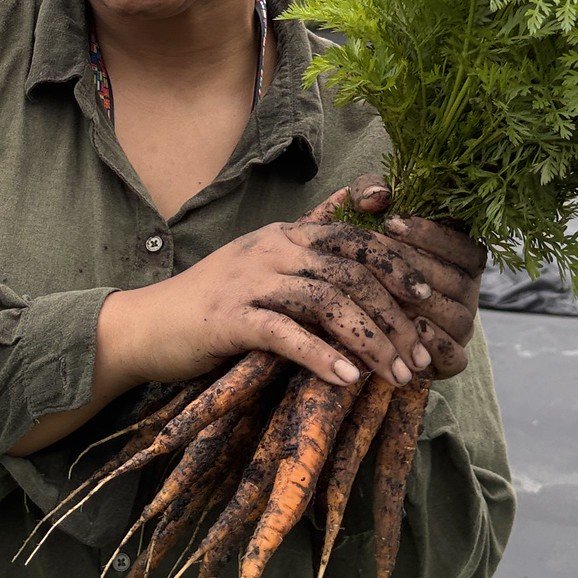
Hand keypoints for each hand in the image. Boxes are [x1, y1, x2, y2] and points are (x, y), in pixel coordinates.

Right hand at [100, 174, 484, 393]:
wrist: (148, 326)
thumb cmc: (215, 299)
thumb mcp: (266, 258)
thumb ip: (314, 234)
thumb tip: (366, 198)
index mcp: (287, 234)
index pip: (357, 239)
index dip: (398, 268)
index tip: (428, 301)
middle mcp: (272, 248)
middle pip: (351, 274)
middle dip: (394, 318)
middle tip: (421, 357)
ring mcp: (249, 281)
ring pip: (327, 303)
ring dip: (370, 342)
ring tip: (396, 376)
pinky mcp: (229, 318)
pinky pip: (285, 334)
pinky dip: (320, 356)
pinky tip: (346, 379)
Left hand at [301, 173, 485, 379]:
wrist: (340, 312)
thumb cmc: (355, 257)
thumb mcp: (358, 220)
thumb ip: (366, 192)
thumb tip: (379, 195)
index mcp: (458, 260)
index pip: (465, 245)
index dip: (433, 234)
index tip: (392, 222)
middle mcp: (465, 293)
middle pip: (460, 282)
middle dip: (419, 268)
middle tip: (381, 261)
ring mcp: (459, 329)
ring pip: (460, 319)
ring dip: (428, 307)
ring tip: (394, 297)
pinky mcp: (448, 363)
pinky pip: (456, 358)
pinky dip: (438, 345)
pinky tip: (413, 329)